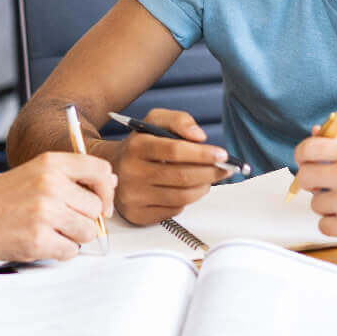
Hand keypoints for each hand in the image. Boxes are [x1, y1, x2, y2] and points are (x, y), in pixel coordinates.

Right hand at [0, 152, 115, 260]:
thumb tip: (110, 182)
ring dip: (74, 236)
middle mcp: (51, 185)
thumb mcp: (33, 171)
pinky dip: (61, 251)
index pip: (100, 170)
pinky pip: (71, 251)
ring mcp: (45, 214)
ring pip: (88, 231)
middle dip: (85, 218)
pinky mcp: (38, 240)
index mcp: (50, 163)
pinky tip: (43, 241)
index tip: (104, 202)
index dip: (107, 189)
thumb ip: (70, 175)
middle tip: (63, 219)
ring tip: (51, 230)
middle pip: (96, 207)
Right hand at [95, 108, 231, 225]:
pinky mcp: (138, 214)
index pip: (175, 151)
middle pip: (182, 176)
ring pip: (182, 196)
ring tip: (209, 178)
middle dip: (210, 172)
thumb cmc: (140, 144)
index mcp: (136, 146)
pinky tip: (188, 189)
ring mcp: (134, 196)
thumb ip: (179, 120)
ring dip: (203, 187)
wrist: (111, 168)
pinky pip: (174, 210)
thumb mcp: (155, 122)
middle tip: (225, 168)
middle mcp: (131, 172)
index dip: (203, 154)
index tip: (222, 155)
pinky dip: (187, 200)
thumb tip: (200, 137)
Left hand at [293, 136, 336, 250]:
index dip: (303, 155)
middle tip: (326, 186)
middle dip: (312, 182)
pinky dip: (335, 224)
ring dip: (328, 205)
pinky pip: (323, 225)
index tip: (307, 162)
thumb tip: (314, 132)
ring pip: (315, 203)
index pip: (308, 148)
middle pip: (305, 176)